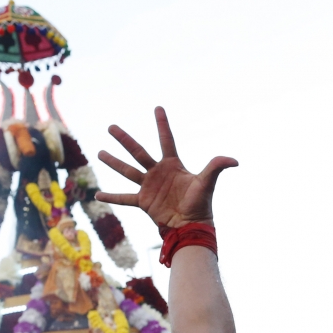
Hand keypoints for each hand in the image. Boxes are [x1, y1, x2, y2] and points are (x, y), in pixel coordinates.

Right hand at [96, 107, 237, 229]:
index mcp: (173, 165)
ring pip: (128, 171)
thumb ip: (216, 168)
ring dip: (113, 162)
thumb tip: (235, 160)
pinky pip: (124, 198)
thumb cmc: (200, 204)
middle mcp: (159, 173)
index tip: (158, 107)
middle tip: (111, 127)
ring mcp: (149, 186)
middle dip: (124, 139)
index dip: (162, 124)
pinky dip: (112, 197)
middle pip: (138, 152)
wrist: (191, 226)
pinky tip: (97, 195)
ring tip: (100, 153)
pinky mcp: (144, 202)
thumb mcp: (207, 183)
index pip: (166, 140)